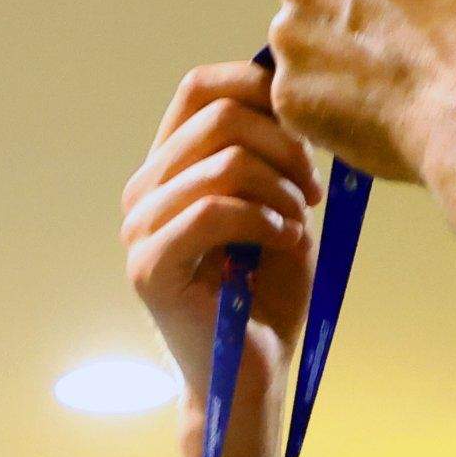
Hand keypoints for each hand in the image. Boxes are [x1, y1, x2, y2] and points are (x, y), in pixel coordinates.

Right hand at [121, 58, 325, 399]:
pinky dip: (263, 222)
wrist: (255, 371)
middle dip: (285, 147)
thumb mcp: (280, 201)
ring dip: (280, 191)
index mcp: (168, 168)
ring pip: (222, 164)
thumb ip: (273, 149)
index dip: (256, 85)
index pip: (198, 87)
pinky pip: (214, 212)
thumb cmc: (271, 289)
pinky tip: (284, 243)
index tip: (306, 128)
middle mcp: (144, 191)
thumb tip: (289, 86)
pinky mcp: (149, 267)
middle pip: (218, 118)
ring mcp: (139, 229)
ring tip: (299, 225)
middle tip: (316, 191)